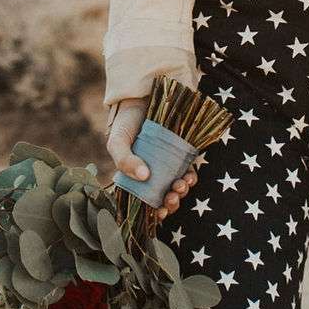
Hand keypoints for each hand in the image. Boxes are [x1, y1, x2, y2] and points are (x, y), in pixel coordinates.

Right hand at [104, 95, 198, 220]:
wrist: (144, 96)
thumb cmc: (126, 121)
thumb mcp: (117, 141)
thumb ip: (124, 160)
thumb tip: (144, 176)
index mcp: (135, 176)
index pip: (144, 201)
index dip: (153, 212)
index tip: (159, 213)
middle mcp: (152, 174)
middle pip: (163, 198)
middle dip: (170, 203)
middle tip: (171, 198)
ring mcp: (168, 166)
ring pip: (176, 188)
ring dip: (180, 192)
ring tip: (180, 185)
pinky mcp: (181, 156)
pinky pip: (188, 173)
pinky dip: (190, 178)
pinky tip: (189, 176)